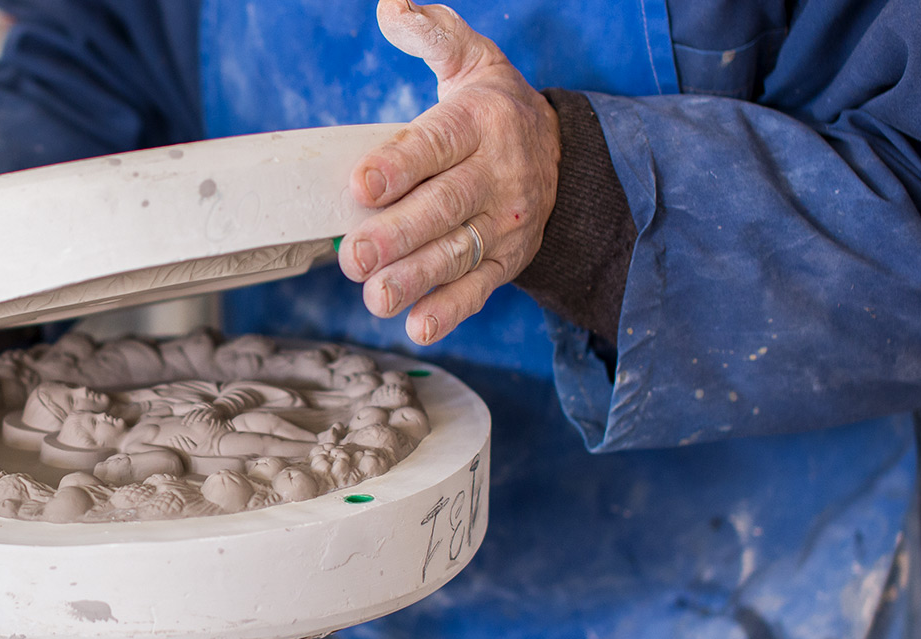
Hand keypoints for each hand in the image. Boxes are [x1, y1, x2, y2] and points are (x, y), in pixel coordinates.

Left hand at [338, 0, 559, 344]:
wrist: (567, 155)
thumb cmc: (496, 107)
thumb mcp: (472, 60)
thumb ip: (432, 34)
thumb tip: (391, 5)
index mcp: (481, 123)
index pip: (436, 146)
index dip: (398, 167)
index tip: (360, 186)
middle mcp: (498, 175)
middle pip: (444, 208)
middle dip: (397, 235)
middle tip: (352, 256)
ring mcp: (506, 223)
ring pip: (459, 254)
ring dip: (416, 279)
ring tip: (376, 295)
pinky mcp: (510, 261)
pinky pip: (481, 288)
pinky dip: (451, 310)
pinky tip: (418, 325)